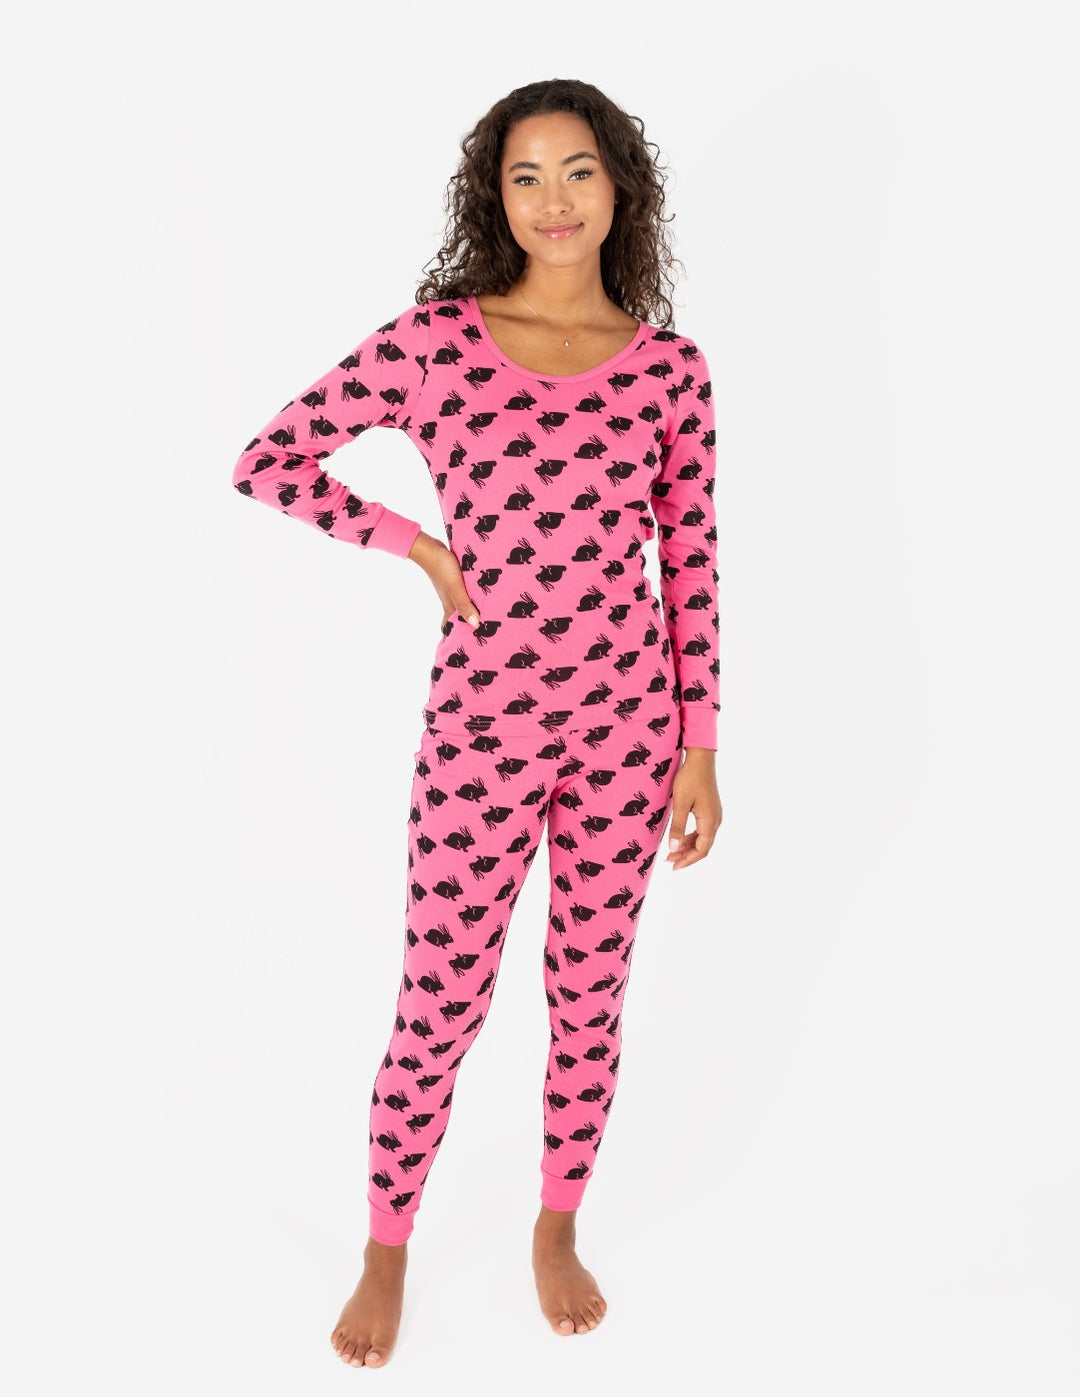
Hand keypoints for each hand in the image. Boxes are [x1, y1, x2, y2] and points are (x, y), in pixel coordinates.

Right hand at [408, 531, 481, 629]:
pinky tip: (482, 594)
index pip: (451, 627)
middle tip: (485, 632)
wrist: (430, 548)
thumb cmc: (442, 568)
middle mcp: (450, 601)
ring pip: (463, 605)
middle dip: (469, 625)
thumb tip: (476, 625)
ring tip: (489, 615)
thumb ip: (464, 605)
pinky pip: (465, 593)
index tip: (469, 644)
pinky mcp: (455, 580)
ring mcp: (452, 590)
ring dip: (472, 610)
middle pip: (459, 617)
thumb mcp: (455, 588)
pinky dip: (472, 597)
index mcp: (449, 606)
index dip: (458, 636)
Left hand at [666, 748, 722, 870]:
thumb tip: (674, 849)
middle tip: (669, 861)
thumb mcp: (680, 804)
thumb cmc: (690, 779)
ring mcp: (714, 814)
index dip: (688, 860)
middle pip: (703, 846)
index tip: (674, 867)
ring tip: (672, 852)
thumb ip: (677, 827)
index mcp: (710, 821)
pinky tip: (680, 838)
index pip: (702, 850)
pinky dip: (691, 837)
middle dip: (687, 856)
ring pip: (702, 838)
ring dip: (688, 847)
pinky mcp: (710, 809)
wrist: (700, 759)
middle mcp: (716, 820)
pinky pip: (702, 829)